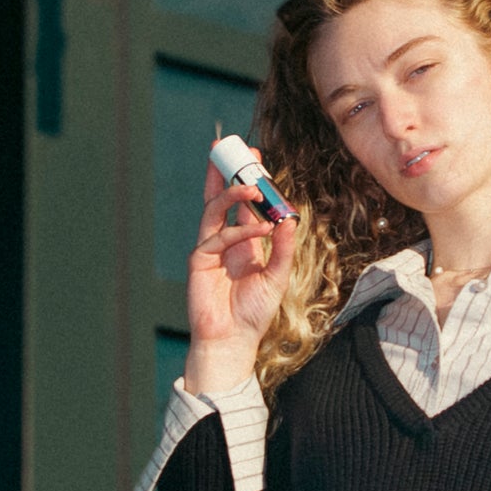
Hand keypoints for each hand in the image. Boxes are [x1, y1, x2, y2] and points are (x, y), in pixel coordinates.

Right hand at [185, 149, 297, 393]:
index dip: (250, 182)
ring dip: (232, 193)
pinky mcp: (199, 260)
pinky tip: (260, 228)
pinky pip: (218, 237)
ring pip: (214, 209)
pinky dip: (240, 230)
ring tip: (253, 184)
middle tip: (241, 151)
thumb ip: (284, 249)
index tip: (257, 159)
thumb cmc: (254, 312)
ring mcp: (210, 248)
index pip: (244, 205)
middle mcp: (225, 241)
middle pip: (222, 198)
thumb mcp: (277, 277)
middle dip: (230, 173)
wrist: (233, 339)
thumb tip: (290, 219)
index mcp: (244, 243)